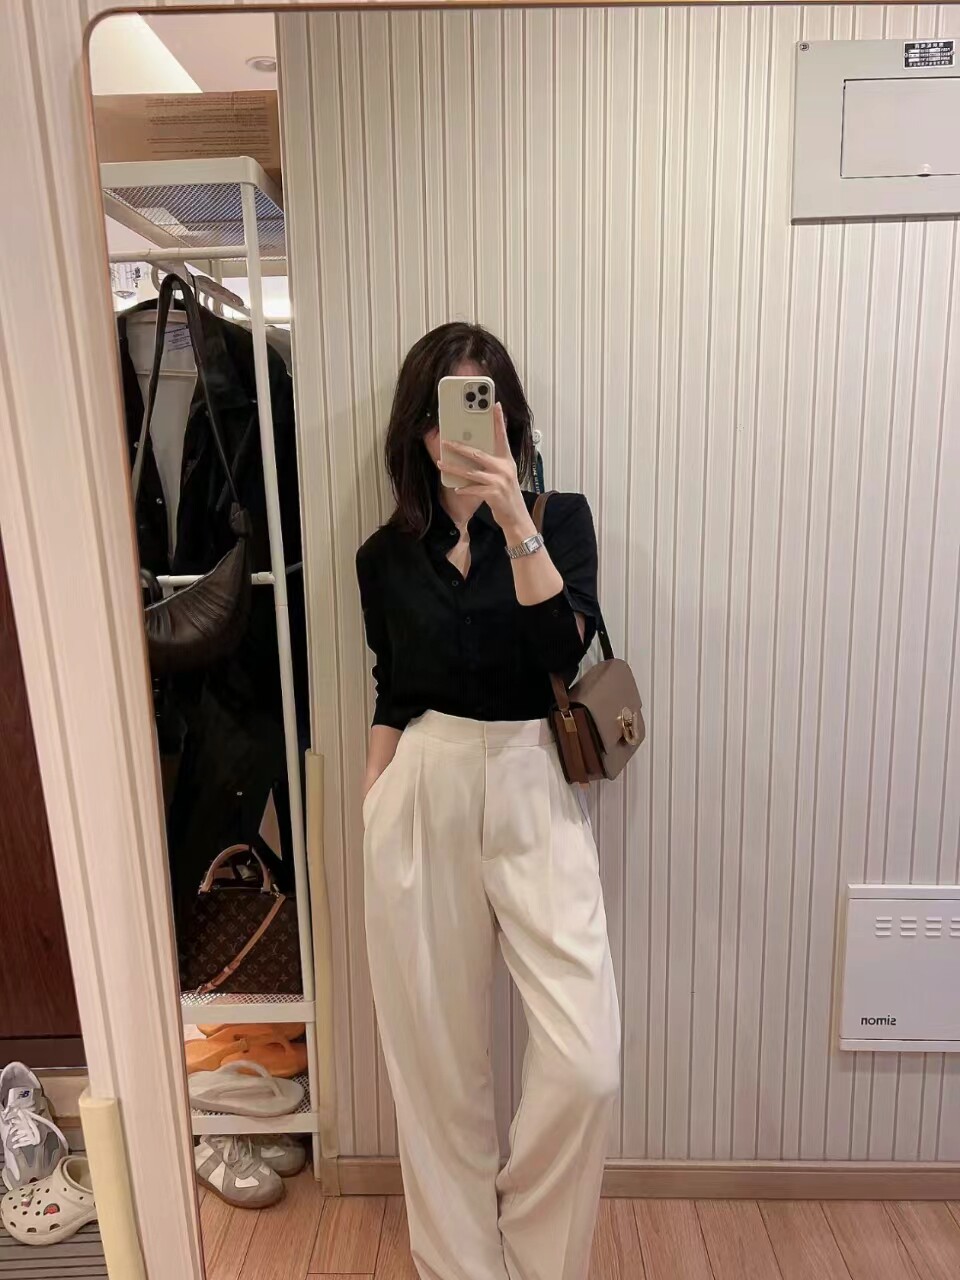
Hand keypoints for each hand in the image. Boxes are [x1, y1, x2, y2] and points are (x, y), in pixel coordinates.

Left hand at [438, 404, 533, 540]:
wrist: (516, 517)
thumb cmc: (507, 494)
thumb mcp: (505, 474)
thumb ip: (493, 462)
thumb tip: (473, 452)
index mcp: (507, 460)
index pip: (502, 436)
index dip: (499, 420)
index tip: (495, 405)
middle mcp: (504, 468)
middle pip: (478, 453)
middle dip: (459, 447)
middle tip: (445, 441)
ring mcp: (499, 481)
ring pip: (471, 472)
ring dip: (454, 468)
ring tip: (440, 463)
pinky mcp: (494, 494)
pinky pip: (473, 489)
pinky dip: (464, 489)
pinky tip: (456, 488)